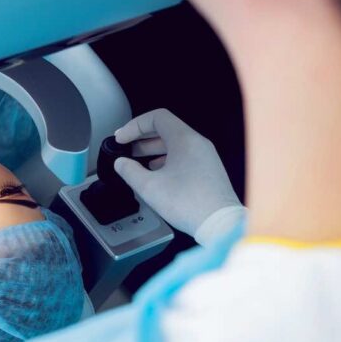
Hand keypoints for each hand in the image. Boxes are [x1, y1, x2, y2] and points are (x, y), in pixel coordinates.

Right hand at [114, 109, 244, 244]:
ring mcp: (206, 156)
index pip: (157, 118)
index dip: (135, 125)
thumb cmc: (187, 202)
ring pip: (175, 144)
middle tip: (126, 149)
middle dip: (142, 138)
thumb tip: (121, 163)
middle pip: (166, 129)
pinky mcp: (209, 170)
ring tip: (137, 162)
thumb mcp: (149, 187)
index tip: (121, 139)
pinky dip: (167, 159)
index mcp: (184, 139)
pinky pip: (185, 156)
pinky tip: (156, 174)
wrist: (220, 223)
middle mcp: (198, 143)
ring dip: (153, 150)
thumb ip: (130, 171)